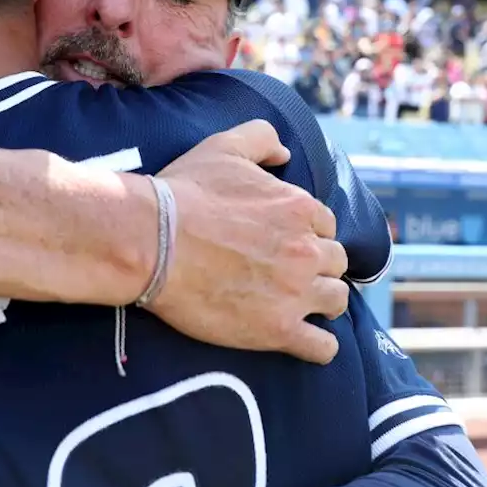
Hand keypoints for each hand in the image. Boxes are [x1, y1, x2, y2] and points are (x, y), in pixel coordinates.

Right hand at [150, 120, 348, 364]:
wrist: (151, 241)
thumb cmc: (183, 194)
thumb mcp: (224, 147)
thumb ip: (261, 139)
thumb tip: (285, 153)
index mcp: (299, 208)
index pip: (325, 226)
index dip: (306, 234)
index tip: (283, 242)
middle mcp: (306, 250)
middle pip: (335, 263)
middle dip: (315, 267)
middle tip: (286, 273)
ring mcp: (295, 293)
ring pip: (335, 302)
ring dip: (320, 302)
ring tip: (295, 304)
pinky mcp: (278, 330)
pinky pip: (322, 347)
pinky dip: (319, 346)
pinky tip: (304, 340)